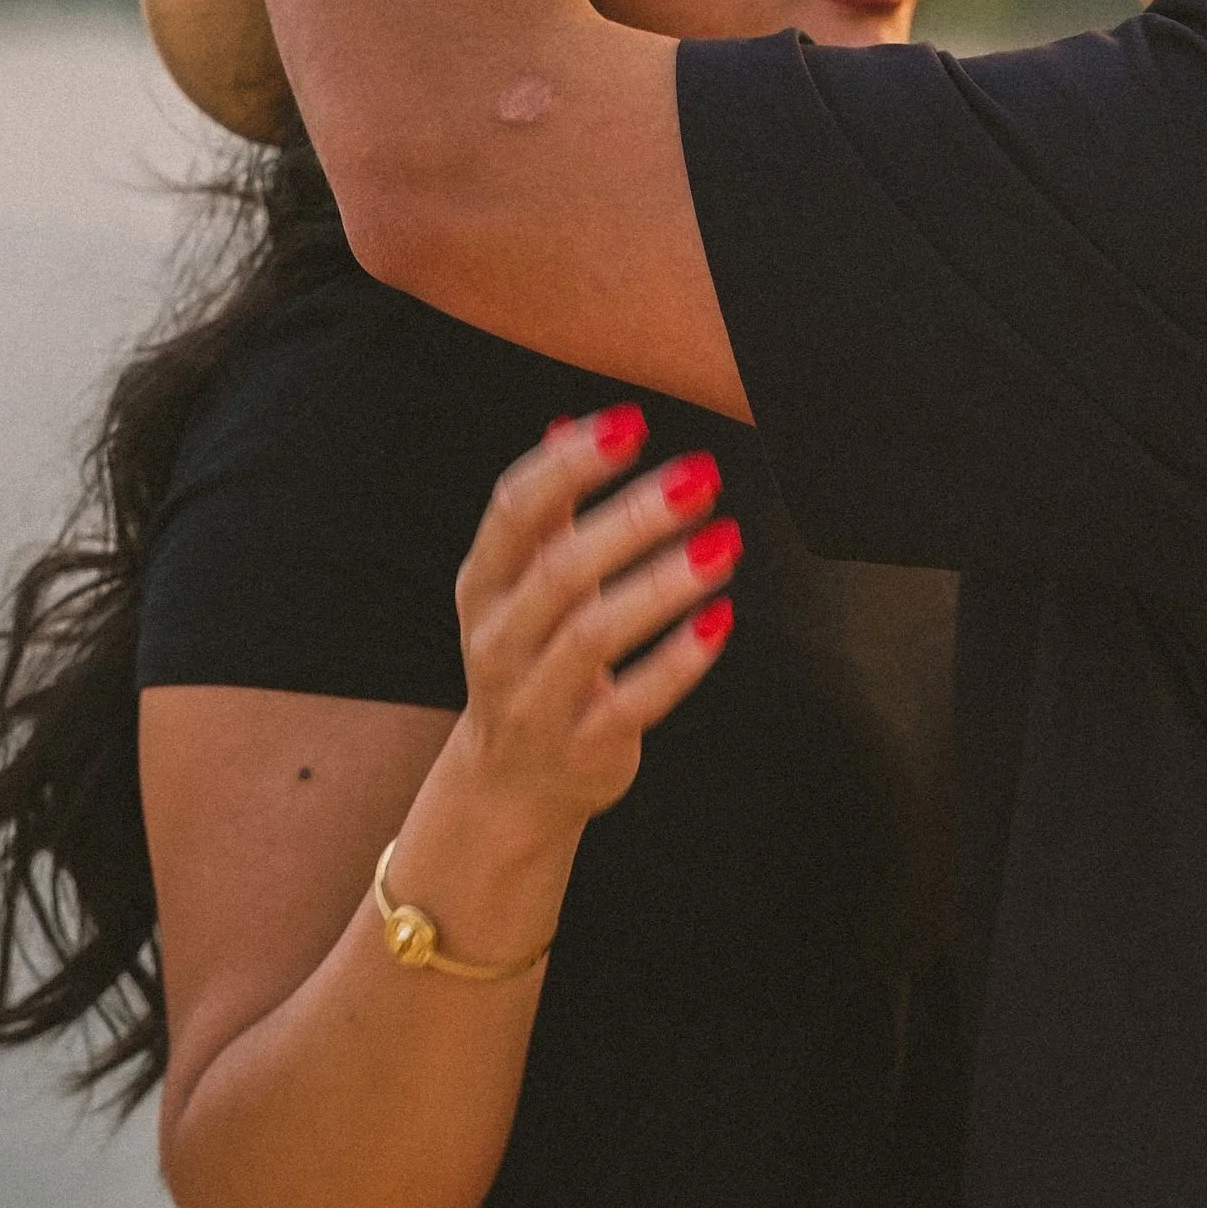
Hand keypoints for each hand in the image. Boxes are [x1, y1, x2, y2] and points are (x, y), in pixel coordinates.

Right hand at [445, 409, 737, 845]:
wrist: (512, 782)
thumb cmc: (530, 658)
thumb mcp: (519, 585)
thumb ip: (546, 511)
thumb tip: (571, 425)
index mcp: (482, 586)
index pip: (514, 511)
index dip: (570, 465)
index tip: (632, 425)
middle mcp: (498, 640)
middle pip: (561, 570)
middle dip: (632, 519)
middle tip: (700, 477)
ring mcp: (535, 700)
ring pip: (595, 636)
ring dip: (664, 583)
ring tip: (724, 539)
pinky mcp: (585, 747)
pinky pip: (635, 700)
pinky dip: (679, 659)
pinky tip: (721, 617)